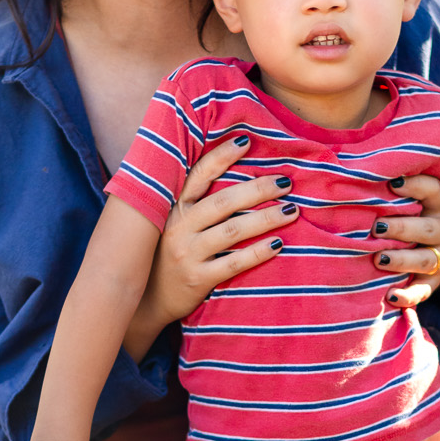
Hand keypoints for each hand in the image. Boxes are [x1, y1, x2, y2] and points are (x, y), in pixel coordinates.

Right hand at [127, 135, 293, 354]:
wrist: (147, 299)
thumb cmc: (168, 254)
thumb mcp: (171, 224)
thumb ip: (194, 202)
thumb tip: (231, 174)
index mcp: (174, 208)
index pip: (198, 175)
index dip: (221, 156)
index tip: (246, 141)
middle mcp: (179, 227)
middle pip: (224, 202)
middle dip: (257, 189)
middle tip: (285, 182)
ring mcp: (188, 254)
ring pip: (233, 231)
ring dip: (266, 218)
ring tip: (292, 210)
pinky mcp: (198, 279)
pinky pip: (233, 264)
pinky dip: (258, 253)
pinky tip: (278, 244)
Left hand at [373, 175, 439, 309]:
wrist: (427, 245)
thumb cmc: (400, 213)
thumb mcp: (402, 198)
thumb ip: (388, 188)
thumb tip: (356, 170)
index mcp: (436, 205)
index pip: (433, 190)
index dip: (416, 186)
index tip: (392, 184)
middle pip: (428, 228)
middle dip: (402, 228)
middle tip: (376, 228)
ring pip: (426, 260)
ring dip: (401, 259)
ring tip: (377, 259)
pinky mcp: (433, 280)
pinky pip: (424, 290)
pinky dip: (408, 296)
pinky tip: (390, 296)